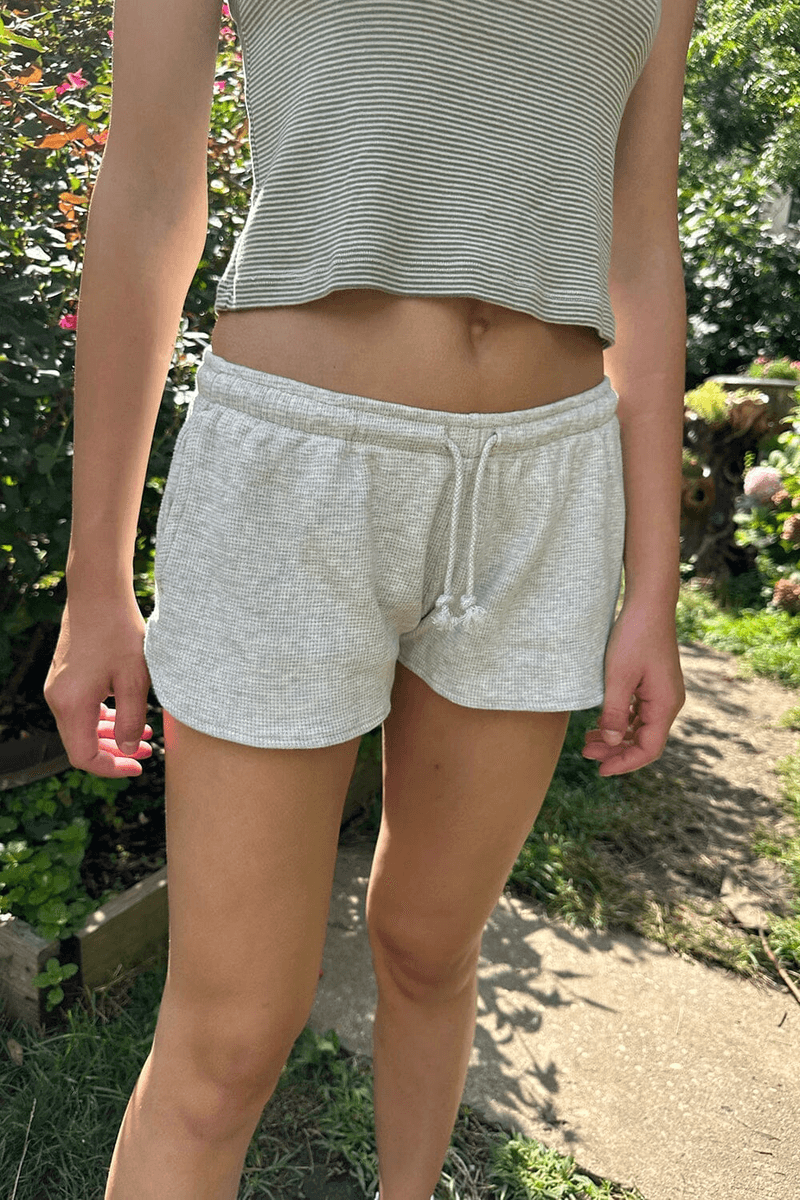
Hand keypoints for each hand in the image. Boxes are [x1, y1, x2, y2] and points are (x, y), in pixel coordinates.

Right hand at [43, 592, 154, 777]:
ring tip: (146, 736)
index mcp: (72, 704)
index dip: (111, 768)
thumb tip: (129, 749)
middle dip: (115, 753)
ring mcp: (58, 688)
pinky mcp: (65, 678)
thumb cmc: (119, 632)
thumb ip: (132, 719)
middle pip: (81, 744)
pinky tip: (127, 714)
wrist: (97, 594)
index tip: (139, 766)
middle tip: (147, 754)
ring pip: (82, 727)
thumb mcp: (134, 679)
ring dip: (112, 735)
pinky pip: (81, 710)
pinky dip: (104, 718)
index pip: (84, 756)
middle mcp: (57, 699)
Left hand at [582, 600, 685, 775]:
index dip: (625, 763)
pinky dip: (622, 721)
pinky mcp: (655, 684)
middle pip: (645, 741)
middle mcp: (669, 703)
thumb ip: (614, 712)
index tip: (600, 770)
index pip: (649, 749)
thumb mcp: (618, 677)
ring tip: (588, 741)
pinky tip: (602, 722)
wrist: (648, 604)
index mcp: (665, 705)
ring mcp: (663, 693)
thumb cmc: (633, 636)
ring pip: (641, 727)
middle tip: (586, 754)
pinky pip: (640, 713)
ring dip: (617, 737)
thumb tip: (611, 743)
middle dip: (616, 752)